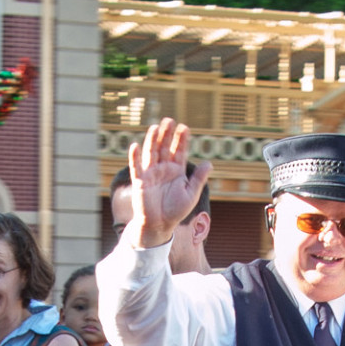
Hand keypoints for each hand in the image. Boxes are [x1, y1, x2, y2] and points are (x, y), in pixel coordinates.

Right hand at [125, 119, 212, 249]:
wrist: (159, 225)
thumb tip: (209, 163)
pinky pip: (136, 167)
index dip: (181, 139)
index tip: (184, 127)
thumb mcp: (191, 194)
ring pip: (151, 152)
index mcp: (176, 170)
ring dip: (153, 140)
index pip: (179, 151)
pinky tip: (135, 145)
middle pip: (165, 147)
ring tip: (156, 127)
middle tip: (169, 120)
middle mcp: (163, 169)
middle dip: (167, 134)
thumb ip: (199, 179)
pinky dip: (135, 156)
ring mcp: (151, 173)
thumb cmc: (175, 211)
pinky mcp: (140, 181)